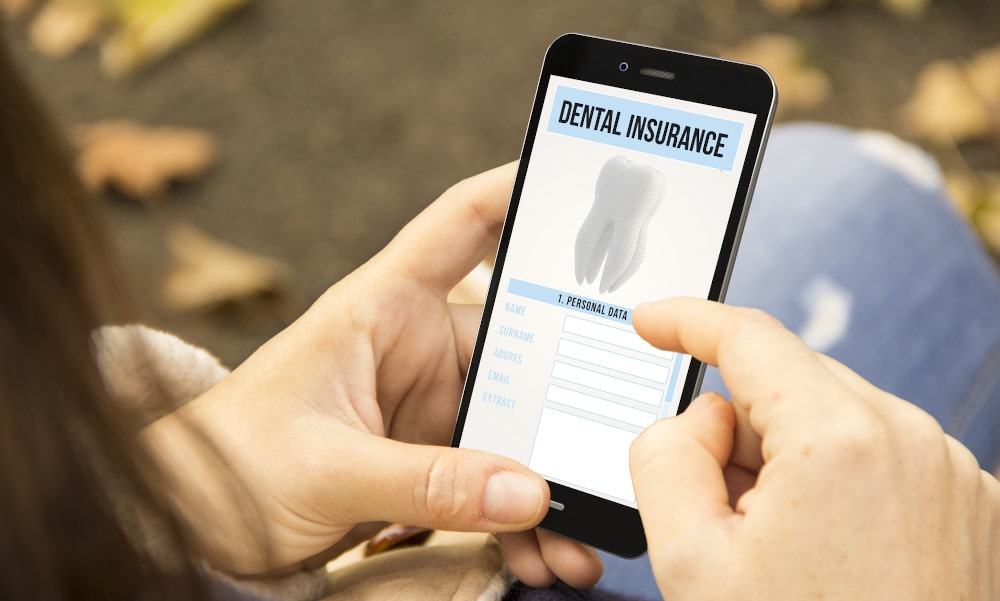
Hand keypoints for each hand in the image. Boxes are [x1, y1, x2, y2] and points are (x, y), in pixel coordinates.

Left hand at [144, 163, 600, 586]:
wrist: (194, 521)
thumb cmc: (233, 462)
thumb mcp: (326, 468)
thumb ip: (425, 481)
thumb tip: (529, 494)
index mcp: (382, 307)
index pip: (462, 224)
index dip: (521, 192)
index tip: (586, 182)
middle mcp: (416, 346)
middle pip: (521, 348)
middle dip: (568, 403)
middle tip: (614, 445)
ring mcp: (428, 405)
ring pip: (516, 426)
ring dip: (549, 483)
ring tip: (581, 541)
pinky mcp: (429, 457)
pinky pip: (494, 479)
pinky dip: (521, 517)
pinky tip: (545, 554)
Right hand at [629, 299, 999, 599]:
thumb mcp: (688, 557)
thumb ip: (666, 453)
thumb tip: (702, 418)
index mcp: (841, 438)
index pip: (748, 337)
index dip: (687, 321)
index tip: (653, 321)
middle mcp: (911, 440)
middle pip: (791, 384)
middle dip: (740, 426)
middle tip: (717, 509)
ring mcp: (952, 473)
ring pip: (836, 419)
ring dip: (789, 459)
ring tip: (778, 549)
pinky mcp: (970, 505)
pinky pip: (881, 455)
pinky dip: (837, 480)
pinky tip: (824, 552)